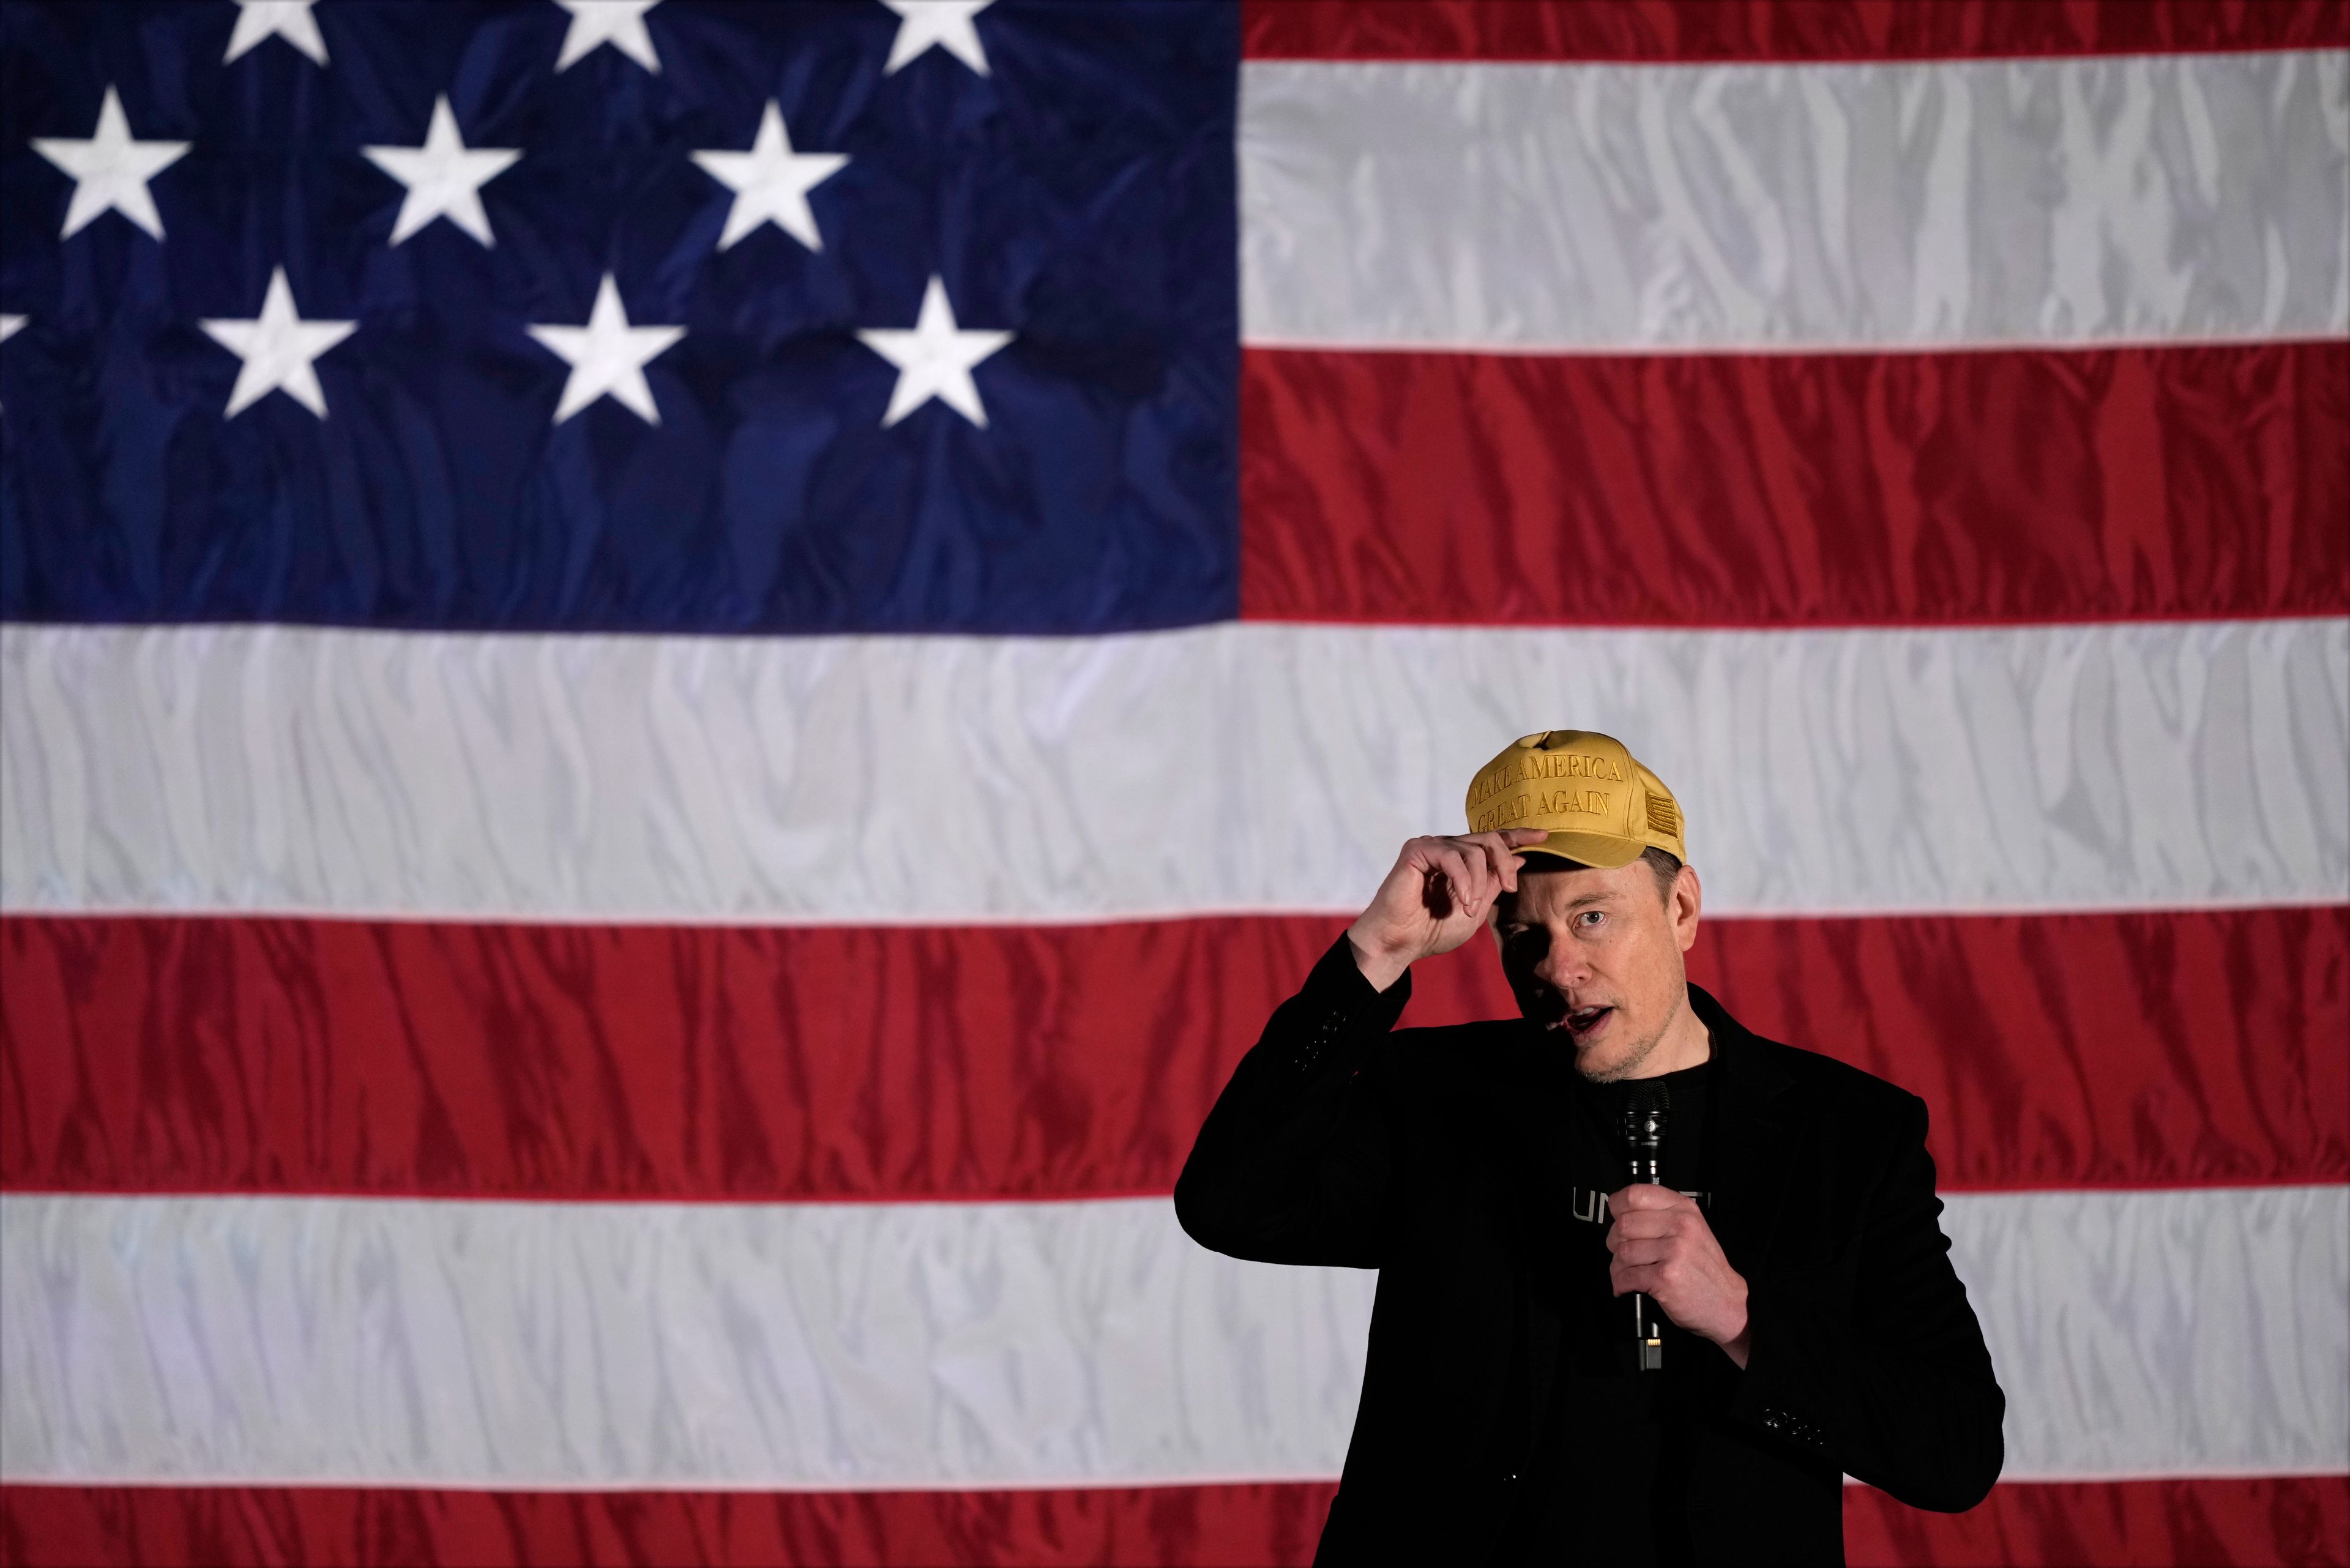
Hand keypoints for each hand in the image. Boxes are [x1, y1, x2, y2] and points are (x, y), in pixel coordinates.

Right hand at [1345, 829, 1549, 990]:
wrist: (1400, 943)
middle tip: (1510, 888)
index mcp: (1462, 861)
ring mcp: (1431, 846)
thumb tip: (1520, 858)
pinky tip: (1464, 901)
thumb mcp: (1475, 910)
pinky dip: (1463, 880)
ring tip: (1472, 908)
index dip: (1519, 835)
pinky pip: (1452, 856)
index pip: (1494, 840)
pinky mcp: (1417, 850)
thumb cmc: (1432, 931)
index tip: (1544, 836)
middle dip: (1505, 863)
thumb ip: (1494, 884)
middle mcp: (1447, 848)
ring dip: (1480, 882)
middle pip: (1489, 839)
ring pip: (1473, 849)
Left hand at [1606, 1184, 1751, 1367]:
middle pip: (1624, 1224)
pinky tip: (1626, 1286)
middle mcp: (1680, 1226)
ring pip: (1623, 1251)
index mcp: (1683, 1209)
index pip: (1636, 1194)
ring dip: (1617, 1266)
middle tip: (1621, 1253)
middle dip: (1615, 1241)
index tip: (1616, 1218)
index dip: (1618, 1207)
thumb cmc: (1703, 1268)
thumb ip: (1660, 1216)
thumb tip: (1620, 1213)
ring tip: (1625, 1272)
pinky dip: (1620, 1283)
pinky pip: (1627, 1276)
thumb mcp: (1691, 1229)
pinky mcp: (1666, 1277)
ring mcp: (1674, 1251)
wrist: (1727, 1302)